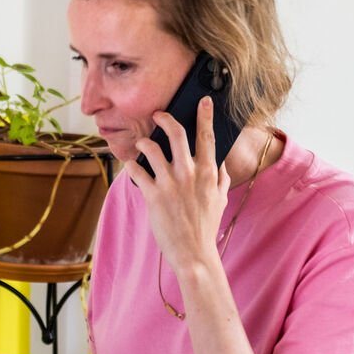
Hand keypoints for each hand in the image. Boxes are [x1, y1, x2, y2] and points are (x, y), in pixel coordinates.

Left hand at [128, 96, 230, 270]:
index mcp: (209, 173)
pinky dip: (131, 165)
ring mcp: (170, 183)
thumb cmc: (206, 226)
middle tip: (158, 114)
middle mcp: (189, 173)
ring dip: (143, 141)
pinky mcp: (153, 195)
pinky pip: (136, 170)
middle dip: (165, 118)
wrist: (193, 253)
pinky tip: (131, 165)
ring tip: (141, 143)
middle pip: (177, 134)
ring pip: (152, 148)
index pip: (207, 137)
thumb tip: (220, 162)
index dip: (205, 116)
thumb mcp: (221, 199)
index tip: (203, 101)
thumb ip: (222, 178)